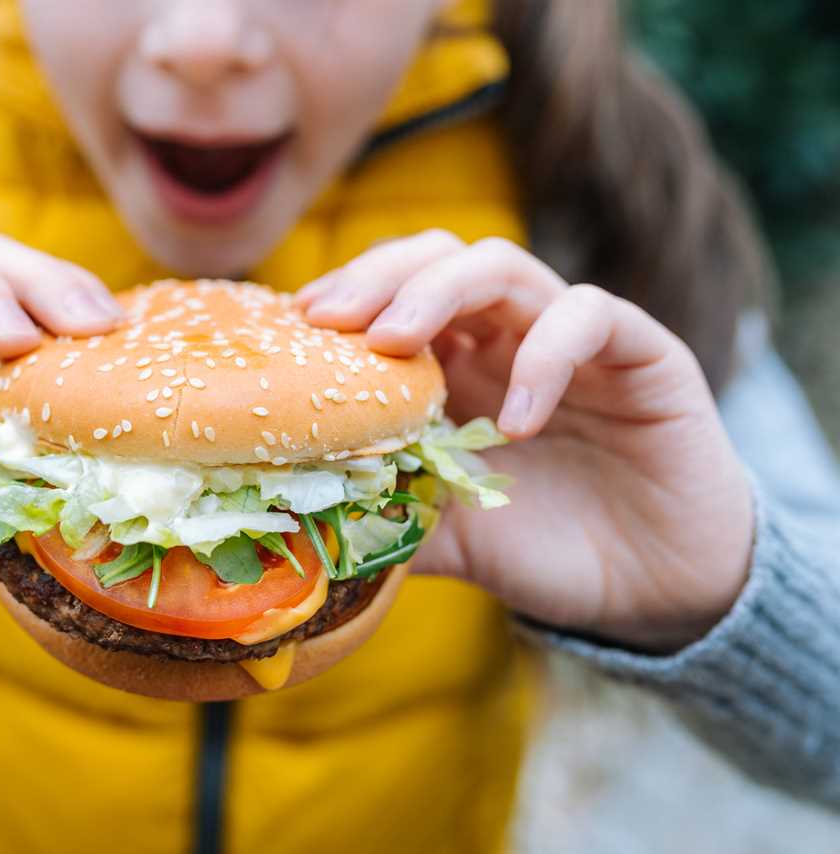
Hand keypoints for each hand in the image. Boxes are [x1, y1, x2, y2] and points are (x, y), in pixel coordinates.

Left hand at [297, 231, 752, 651]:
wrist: (653, 593)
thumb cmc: (542, 550)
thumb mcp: (443, 534)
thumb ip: (382, 513)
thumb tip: (291, 519)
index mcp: (456, 364)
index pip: (394, 291)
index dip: (345, 293)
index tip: (295, 324)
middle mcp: (507, 337)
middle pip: (438, 257)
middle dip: (378, 278)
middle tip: (332, 320)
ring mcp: (572, 338)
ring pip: (502, 265)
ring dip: (439, 293)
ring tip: (394, 344)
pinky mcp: (643, 354)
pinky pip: (589, 318)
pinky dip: (544, 355)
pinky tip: (516, 421)